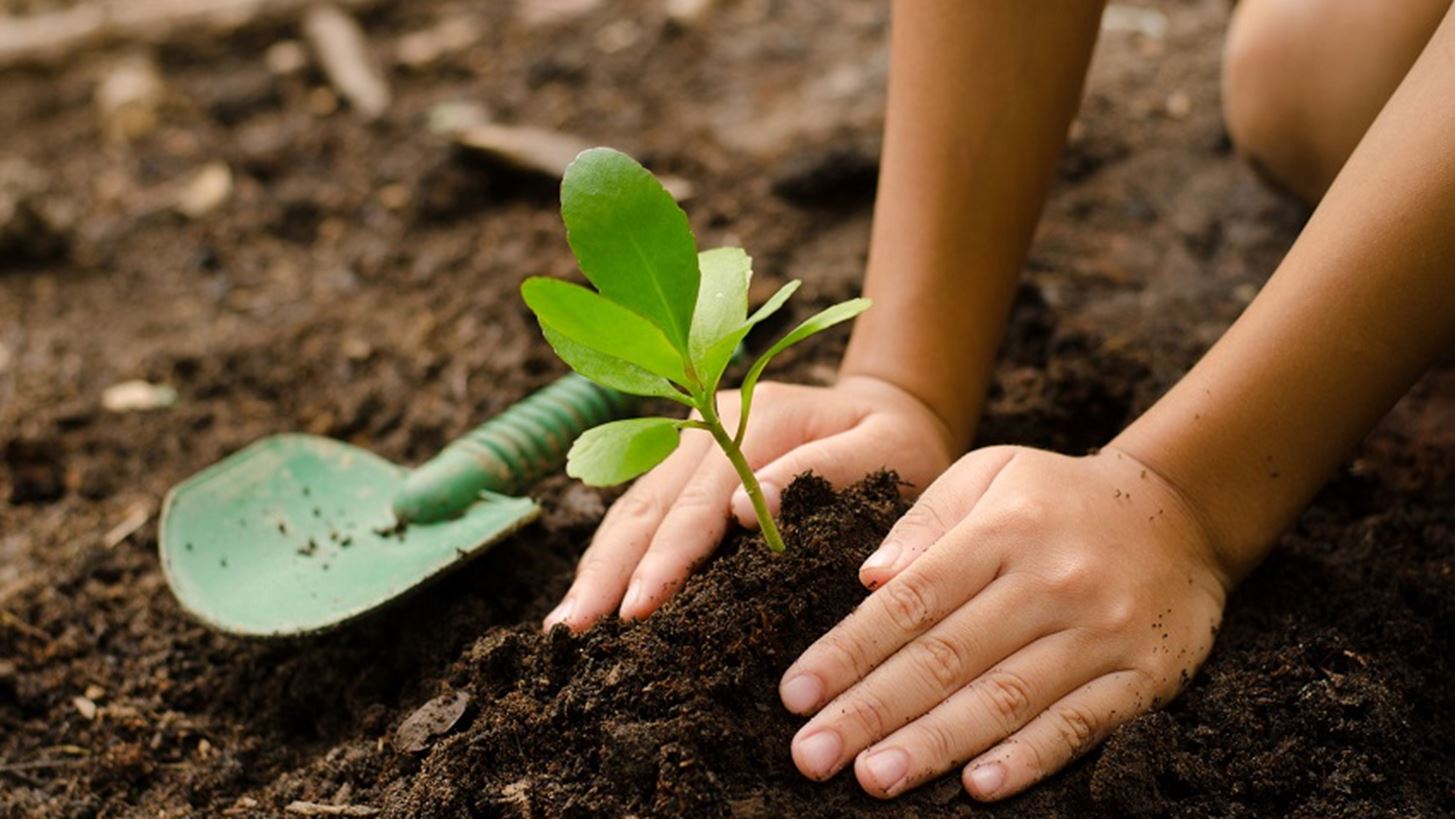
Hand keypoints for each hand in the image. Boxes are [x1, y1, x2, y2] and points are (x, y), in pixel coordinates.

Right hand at [543, 375, 958, 630]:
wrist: (892, 409)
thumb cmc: (899, 444)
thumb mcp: (886, 450)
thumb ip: (825, 470)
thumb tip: (746, 509)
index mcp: (757, 417)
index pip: (700, 499)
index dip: (667, 556)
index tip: (639, 607)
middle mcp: (709, 423)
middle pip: (648, 504)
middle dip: (608, 571)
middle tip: (574, 631)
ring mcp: (689, 441)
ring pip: (631, 508)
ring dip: (597, 567)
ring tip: (565, 626)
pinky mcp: (684, 465)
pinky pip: (639, 512)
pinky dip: (612, 555)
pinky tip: (589, 597)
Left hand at [779, 445, 1231, 800]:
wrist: (1182, 511)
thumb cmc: (1058, 497)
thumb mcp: (990, 473)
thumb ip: (925, 520)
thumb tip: (869, 578)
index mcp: (1001, 532)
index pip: (910, 602)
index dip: (848, 651)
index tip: (795, 694)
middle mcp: (1049, 583)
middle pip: (946, 658)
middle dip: (871, 711)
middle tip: (812, 756)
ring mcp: (1101, 633)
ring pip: (1005, 698)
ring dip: (934, 744)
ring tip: (873, 778)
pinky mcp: (1145, 675)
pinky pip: (1080, 724)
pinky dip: (1030, 758)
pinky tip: (979, 787)